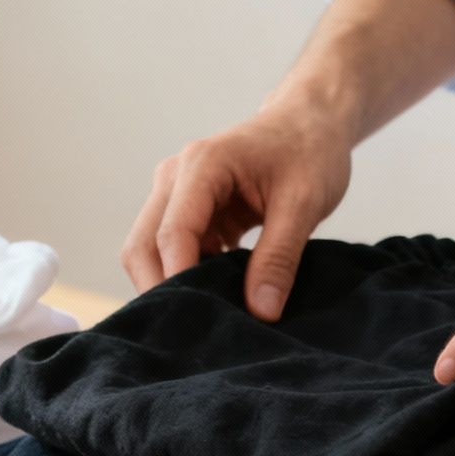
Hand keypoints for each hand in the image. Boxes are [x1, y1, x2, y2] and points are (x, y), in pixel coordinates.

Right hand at [122, 107, 352, 319]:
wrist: (311, 123)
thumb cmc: (310, 152)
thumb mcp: (304, 204)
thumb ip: (280, 257)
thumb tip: (260, 311)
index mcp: (202, 165)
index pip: (172, 234)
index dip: (180, 281)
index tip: (201, 321)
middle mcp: (175, 177)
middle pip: (142, 246)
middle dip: (161, 290)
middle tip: (196, 332)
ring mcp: (176, 193)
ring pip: (149, 251)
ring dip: (172, 285)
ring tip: (209, 318)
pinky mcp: (187, 211)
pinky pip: (172, 252)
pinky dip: (187, 277)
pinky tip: (218, 298)